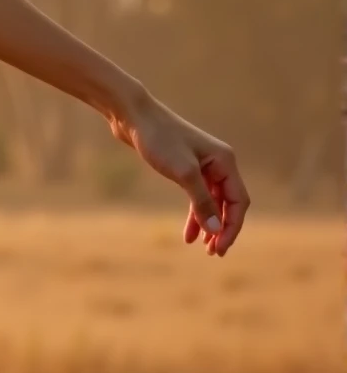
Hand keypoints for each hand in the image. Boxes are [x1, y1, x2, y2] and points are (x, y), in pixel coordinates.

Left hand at [105, 93, 248, 254]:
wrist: (134, 118)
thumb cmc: (159, 140)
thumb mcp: (183, 173)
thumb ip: (201, 201)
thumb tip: (215, 229)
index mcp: (225, 162)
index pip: (238, 202)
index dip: (232, 227)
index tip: (219, 249)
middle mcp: (220, 163)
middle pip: (229, 204)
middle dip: (223, 229)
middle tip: (213, 253)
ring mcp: (204, 166)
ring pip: (213, 202)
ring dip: (210, 225)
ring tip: (204, 248)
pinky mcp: (187, 168)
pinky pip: (198, 197)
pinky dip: (195, 215)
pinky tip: (189, 235)